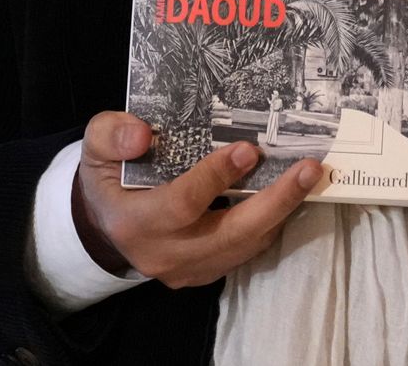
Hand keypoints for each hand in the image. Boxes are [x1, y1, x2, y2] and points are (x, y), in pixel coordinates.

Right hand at [71, 110, 320, 287]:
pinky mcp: (205, 273)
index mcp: (134, 222)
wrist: (105, 224)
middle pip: (229, 234)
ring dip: (282, 212)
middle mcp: (163, 254)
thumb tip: (142, 133)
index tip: (247, 149)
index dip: (216, 177)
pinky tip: (290, 195)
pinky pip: (246, 252)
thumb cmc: (108, 178)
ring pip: (245, 246)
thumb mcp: (96, 147)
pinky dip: (271, 224)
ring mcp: (187, 270)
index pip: (182, 204)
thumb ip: (112, 135)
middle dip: (274, 201)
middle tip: (308, 169)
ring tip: (310, 177)